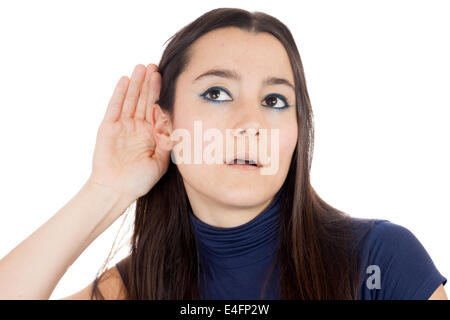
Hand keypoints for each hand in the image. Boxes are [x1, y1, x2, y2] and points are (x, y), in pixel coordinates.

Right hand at [87, 64, 170, 200]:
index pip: (157, 109)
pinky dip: (119, 94)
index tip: (167, 78)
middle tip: (154, 66)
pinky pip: (114, 107)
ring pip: (130, 100)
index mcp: (151, 134)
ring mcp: (122, 126)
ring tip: (141, 67)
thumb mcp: (160, 162)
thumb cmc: (139, 180)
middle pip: (144, 100)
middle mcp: (137, 127)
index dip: (161, 94)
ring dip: (136, 84)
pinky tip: (125, 80)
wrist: (116, 191)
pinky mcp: (108, 128)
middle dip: (149, 83)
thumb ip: (167, 144)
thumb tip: (175, 125)